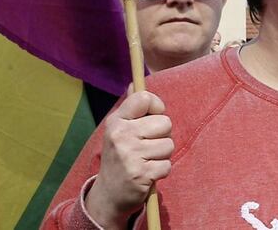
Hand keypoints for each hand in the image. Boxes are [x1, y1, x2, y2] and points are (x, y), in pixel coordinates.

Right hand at [85, 90, 172, 228]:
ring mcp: (130, 155)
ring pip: (169, 145)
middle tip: (149, 145)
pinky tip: (148, 173)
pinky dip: (161, 170)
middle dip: (163, 135)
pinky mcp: (140, 174)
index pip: (144, 98)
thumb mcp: (118, 130)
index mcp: (116, 121)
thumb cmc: (120, 156)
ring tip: (147, 159)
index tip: (154, 116)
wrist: (109, 194)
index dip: (157, 106)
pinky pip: (167, 165)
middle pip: (164, 123)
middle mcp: (121, 135)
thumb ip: (130, 108)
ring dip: (162, 155)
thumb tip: (134, 83)